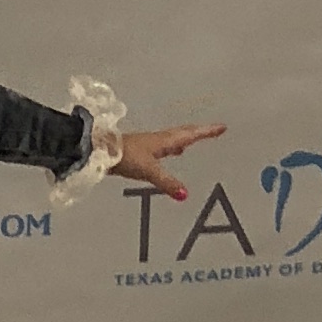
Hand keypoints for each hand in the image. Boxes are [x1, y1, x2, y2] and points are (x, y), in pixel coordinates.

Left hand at [111, 120, 225, 202]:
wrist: (100, 151)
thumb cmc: (125, 156)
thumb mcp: (149, 170)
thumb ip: (167, 182)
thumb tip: (185, 194)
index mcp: (165, 141)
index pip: (190, 135)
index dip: (206, 131)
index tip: (221, 127)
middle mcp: (159, 140)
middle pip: (183, 133)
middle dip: (199, 132)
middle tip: (213, 130)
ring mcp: (149, 144)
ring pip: (173, 139)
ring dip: (185, 139)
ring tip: (193, 142)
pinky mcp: (141, 150)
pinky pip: (163, 146)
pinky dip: (172, 147)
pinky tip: (169, 154)